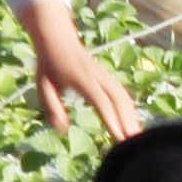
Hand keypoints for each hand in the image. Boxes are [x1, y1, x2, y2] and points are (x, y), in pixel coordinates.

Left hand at [18, 1, 146, 140]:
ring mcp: (104, 75)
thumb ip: (53, 108)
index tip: (120, 138)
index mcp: (82, 79)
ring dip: (131, 115)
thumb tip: (62, 130)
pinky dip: (128, 107)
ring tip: (137, 136)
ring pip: (123, 96)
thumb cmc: (48, 65)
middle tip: (134, 143)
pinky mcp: (106, 76)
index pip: (102, 102)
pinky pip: (121, 92)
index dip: (112, 120)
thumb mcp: (44, 87)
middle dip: (128, 122)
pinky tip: (131, 122)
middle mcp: (98, 76)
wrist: (56, 37)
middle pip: (119, 100)